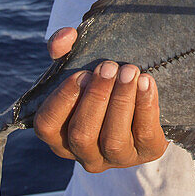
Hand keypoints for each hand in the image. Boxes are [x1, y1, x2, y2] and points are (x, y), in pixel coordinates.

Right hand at [33, 27, 167, 171]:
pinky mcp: (147, 153)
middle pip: (82, 134)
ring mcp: (116, 158)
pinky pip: (144, 134)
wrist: (145, 98)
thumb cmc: (103, 83)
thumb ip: (64, 48)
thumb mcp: (80, 66)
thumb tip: (65, 37)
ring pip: (113, 139)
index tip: (81, 74)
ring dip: (121, 101)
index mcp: (60, 135)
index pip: (47, 125)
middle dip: (96, 97)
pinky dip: (145, 105)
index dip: (62, 100)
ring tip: (129, 71)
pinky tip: (146, 81)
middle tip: (108, 67)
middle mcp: (85, 154)